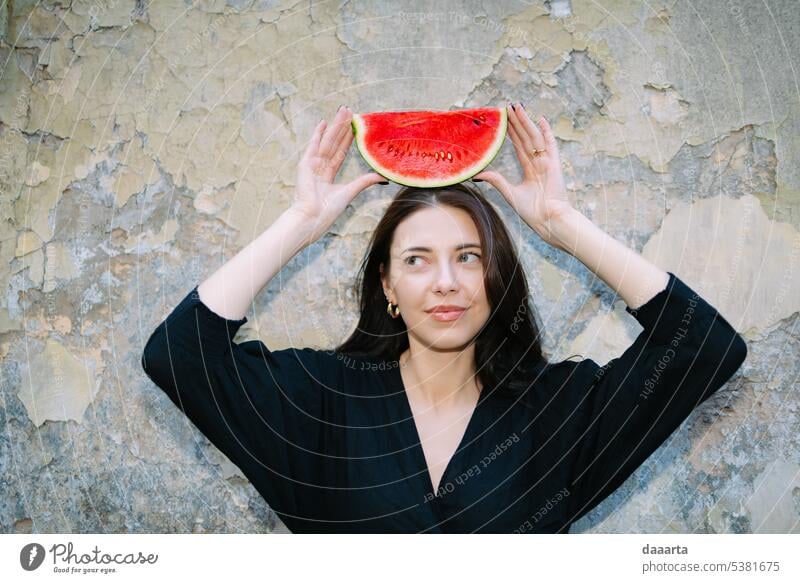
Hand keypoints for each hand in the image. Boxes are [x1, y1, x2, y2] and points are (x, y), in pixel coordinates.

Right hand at [291, 105, 385, 239]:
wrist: (312, 218)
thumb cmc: (328, 210)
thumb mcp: (351, 191)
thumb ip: (365, 181)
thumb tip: (383, 177)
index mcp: (329, 174)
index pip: (340, 151)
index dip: (348, 138)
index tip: (355, 126)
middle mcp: (320, 167)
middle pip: (334, 142)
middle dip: (342, 127)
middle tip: (349, 110)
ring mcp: (312, 165)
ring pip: (327, 141)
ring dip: (334, 126)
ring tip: (342, 111)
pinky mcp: (305, 165)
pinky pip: (312, 146)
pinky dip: (317, 135)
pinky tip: (323, 123)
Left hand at [472, 103, 575, 248]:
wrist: (548, 220)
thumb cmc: (533, 212)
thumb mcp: (510, 193)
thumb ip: (496, 181)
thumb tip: (477, 174)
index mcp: (530, 170)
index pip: (519, 146)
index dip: (512, 132)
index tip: (504, 120)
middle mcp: (538, 163)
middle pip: (526, 138)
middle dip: (517, 122)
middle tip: (508, 106)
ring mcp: (547, 163)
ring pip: (534, 137)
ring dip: (526, 122)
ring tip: (517, 107)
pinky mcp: (554, 164)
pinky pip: (550, 145)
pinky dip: (546, 132)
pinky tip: (540, 119)